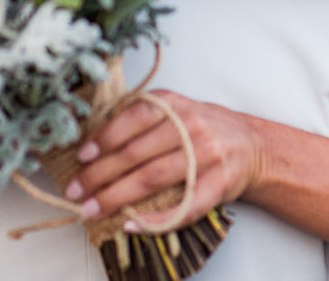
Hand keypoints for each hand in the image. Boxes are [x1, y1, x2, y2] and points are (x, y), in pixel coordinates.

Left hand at [65, 91, 261, 230]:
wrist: (251, 145)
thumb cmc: (202, 128)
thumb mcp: (176, 109)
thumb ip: (142, 118)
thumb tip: (93, 143)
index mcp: (176, 105)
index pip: (134, 117)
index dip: (105, 137)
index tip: (82, 156)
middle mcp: (191, 127)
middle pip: (137, 153)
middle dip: (100, 174)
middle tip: (76, 190)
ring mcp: (206, 156)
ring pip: (153, 179)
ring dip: (117, 196)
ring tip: (93, 208)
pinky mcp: (218, 184)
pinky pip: (183, 206)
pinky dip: (155, 219)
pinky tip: (131, 223)